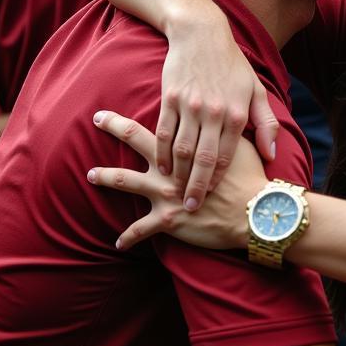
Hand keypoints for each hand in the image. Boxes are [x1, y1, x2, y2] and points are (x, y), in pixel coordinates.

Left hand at [87, 116, 266, 251]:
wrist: (255, 212)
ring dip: (105, 176)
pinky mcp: (167, 220)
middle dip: (115, 127)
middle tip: (97, 119)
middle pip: (136, 140)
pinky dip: (128, 237)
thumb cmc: (252, 178)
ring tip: (90, 175)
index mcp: (187, 146)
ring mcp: (165, 193)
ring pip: (126, 181)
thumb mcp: (244, 144)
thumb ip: (228, 131)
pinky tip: (118, 243)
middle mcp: (170, 167)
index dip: (144, 111)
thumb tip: (225, 116)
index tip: (130, 102)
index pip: (158, 123)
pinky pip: (140, 229)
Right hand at [154, 29, 278, 210]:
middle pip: (203, 159)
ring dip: (177, 175)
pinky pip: (162, 132)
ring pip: (181, 149)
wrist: (201, 34)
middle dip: (197, 187)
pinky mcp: (170, 99)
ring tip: (173, 193)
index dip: (220, 182)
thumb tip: (271, 155)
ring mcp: (190, 106)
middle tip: (191, 208)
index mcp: (236, 113)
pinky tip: (160, 168)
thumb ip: (267, 124)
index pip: (227, 157)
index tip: (216, 202)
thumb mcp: (256, 90)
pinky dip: (160, 153)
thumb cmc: (232, 65)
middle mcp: (213, 112)